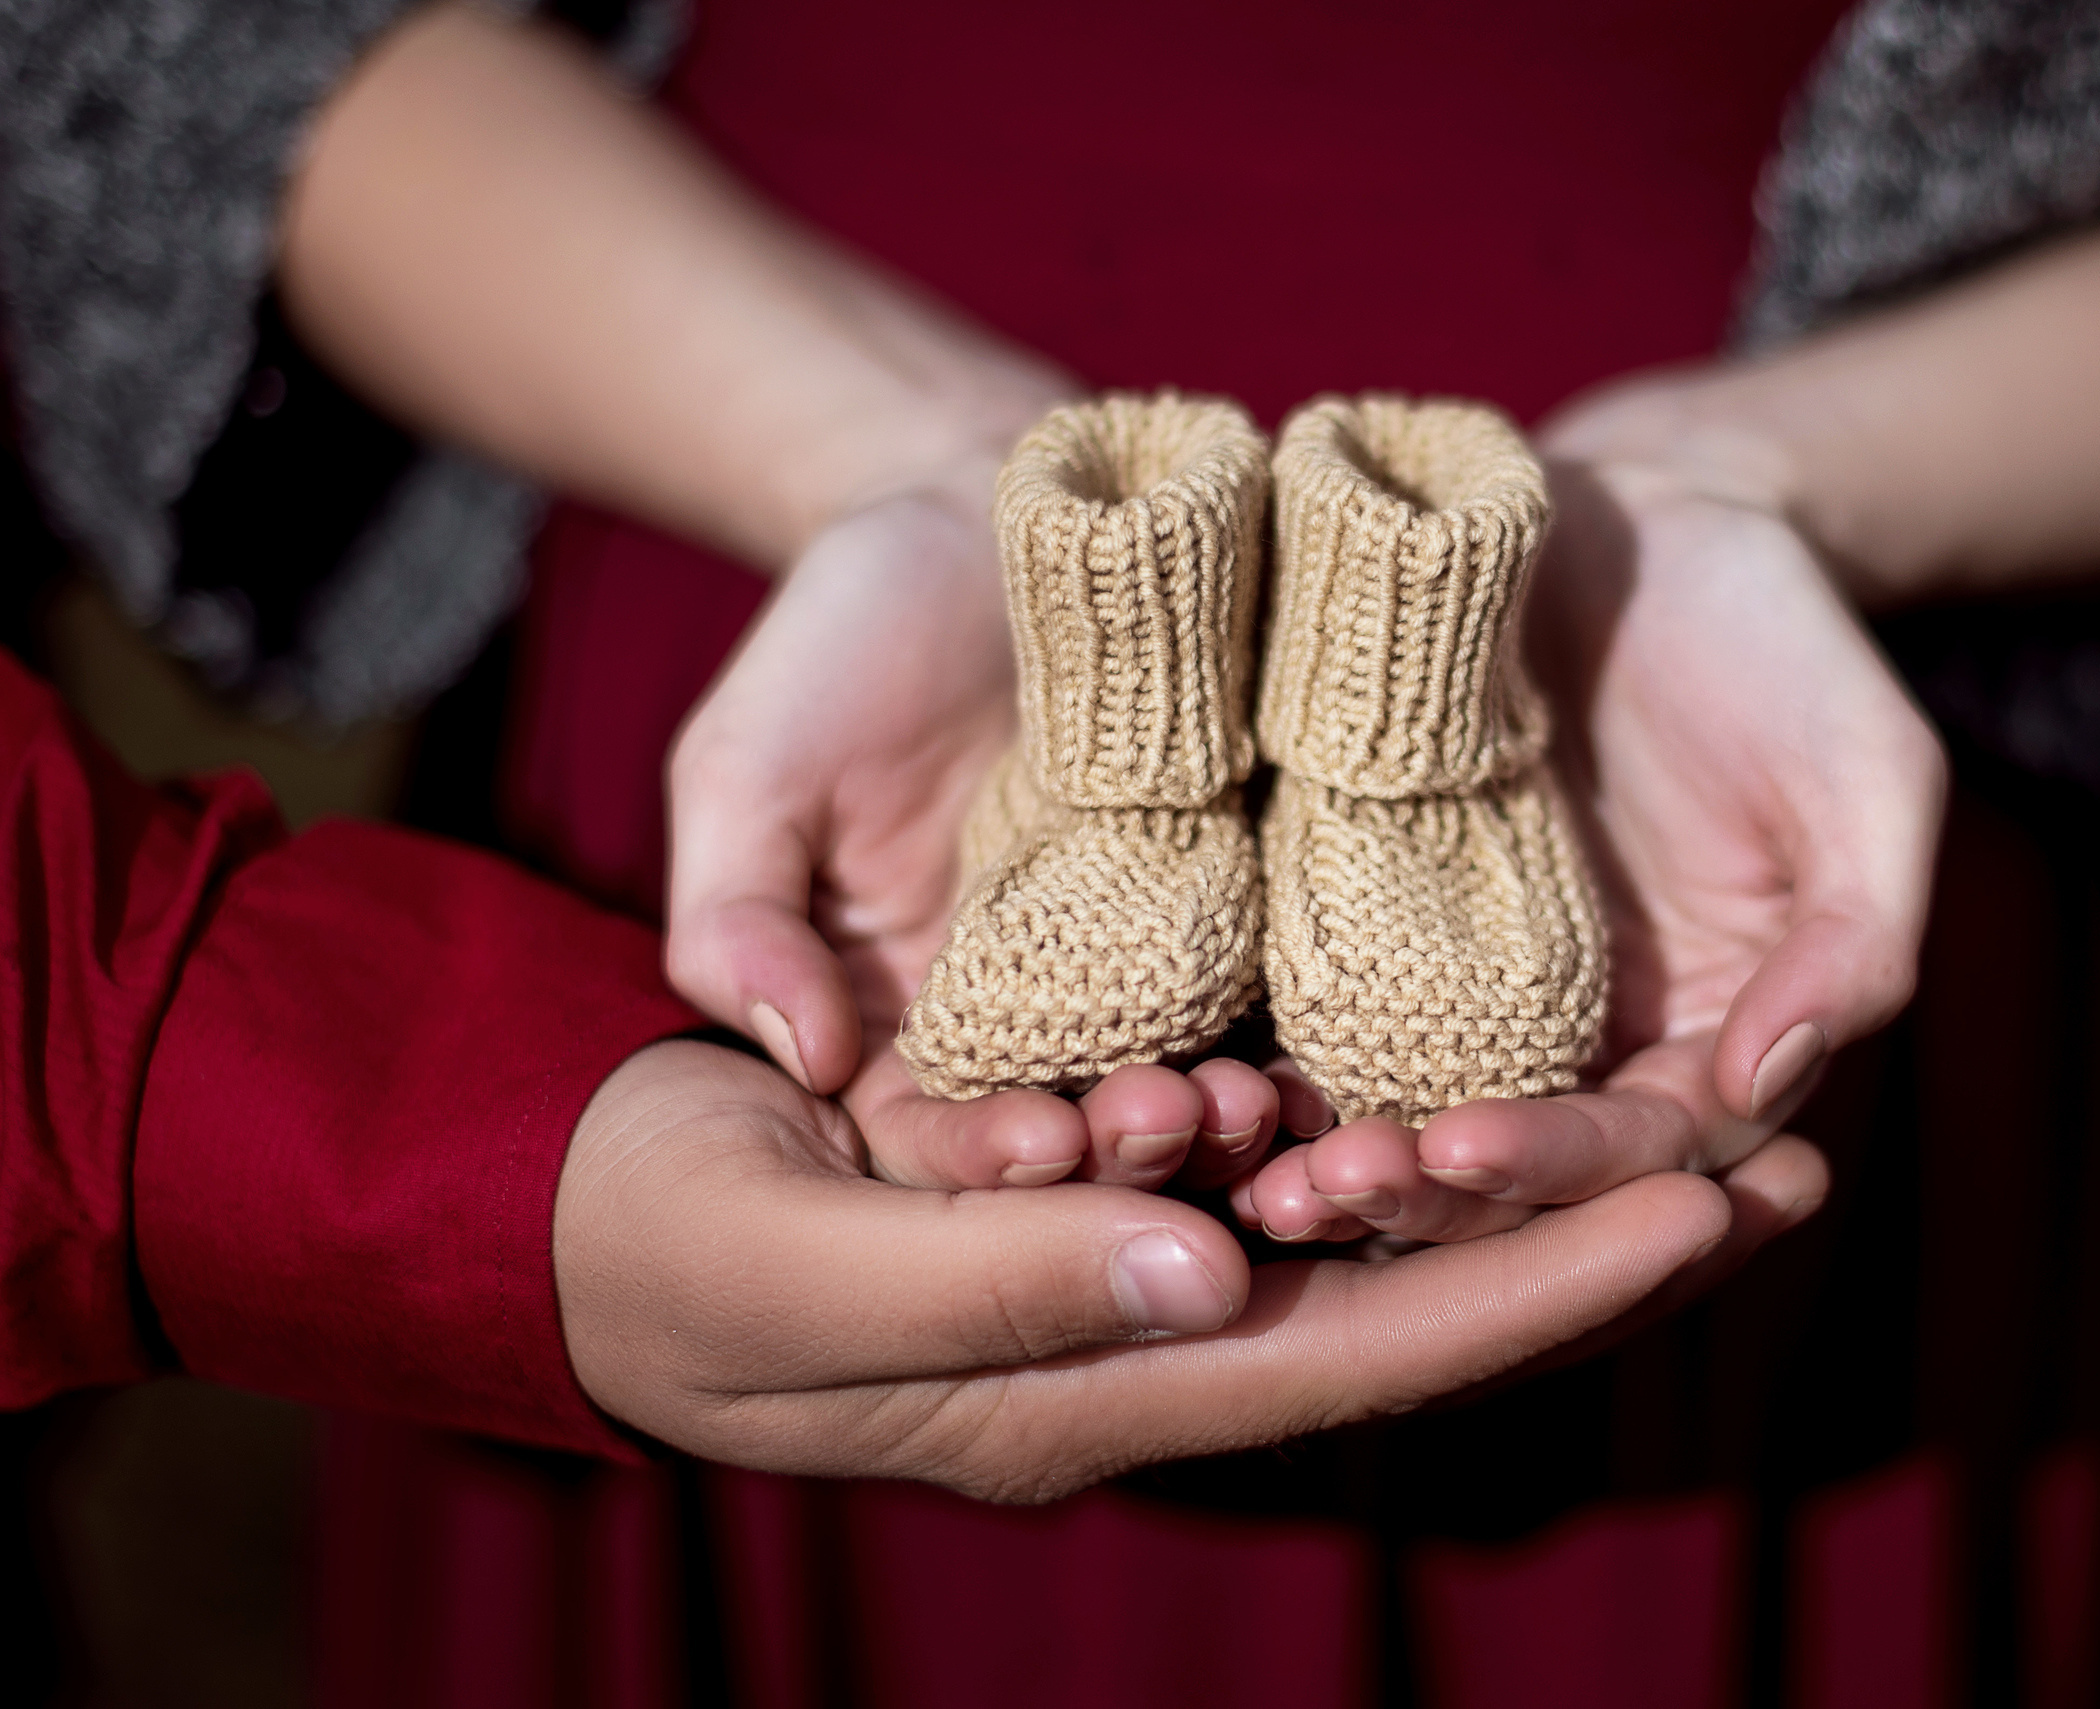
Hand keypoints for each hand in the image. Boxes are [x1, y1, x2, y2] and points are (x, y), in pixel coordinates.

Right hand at [553, 1041, 1799, 1497]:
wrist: (565, 1190)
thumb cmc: (658, 1237)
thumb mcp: (796, 1268)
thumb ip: (997, 1282)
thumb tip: (1216, 1264)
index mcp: (1082, 1391)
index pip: (1359, 1356)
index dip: (1539, 1293)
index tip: (1707, 1217)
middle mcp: (1138, 1345)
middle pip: (1409, 1313)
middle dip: (1590, 1248)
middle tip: (1777, 1169)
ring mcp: (1130, 1273)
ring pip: (1367, 1242)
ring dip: (1521, 1191)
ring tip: (1686, 1121)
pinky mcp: (1104, 1188)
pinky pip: (1281, 1169)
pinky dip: (1390, 1126)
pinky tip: (1487, 1077)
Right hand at [664, 479, 1280, 1196]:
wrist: (989, 515)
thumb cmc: (842, 639)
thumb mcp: (747, 769)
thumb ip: (739, 917)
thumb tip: (799, 1057)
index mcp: (898, 1025)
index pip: (934, 1136)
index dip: (982, 1157)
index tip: (1036, 1142)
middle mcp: (1030, 1023)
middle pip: (1080, 1134)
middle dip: (1126, 1153)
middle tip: (1175, 1121)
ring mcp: (1144, 969)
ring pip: (1190, 1083)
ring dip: (1228, 1117)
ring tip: (1258, 1099)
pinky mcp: (1239, 903)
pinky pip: (1277, 992)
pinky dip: (1306, 1033)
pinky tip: (1329, 1047)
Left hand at [1243, 384, 1942, 1243]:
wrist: (1635, 518)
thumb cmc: (1779, 643)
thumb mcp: (1864, 772)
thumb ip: (1851, 941)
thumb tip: (1763, 1090)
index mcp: (1705, 1042)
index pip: (1636, 1153)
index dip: (1557, 1171)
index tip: (1465, 1150)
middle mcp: (1577, 1046)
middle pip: (1502, 1171)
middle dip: (1422, 1199)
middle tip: (1329, 1188)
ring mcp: (1462, 993)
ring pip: (1396, 1116)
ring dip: (1328, 1161)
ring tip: (1257, 1169)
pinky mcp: (1365, 920)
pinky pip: (1313, 1012)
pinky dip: (1263, 1062)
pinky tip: (1197, 1078)